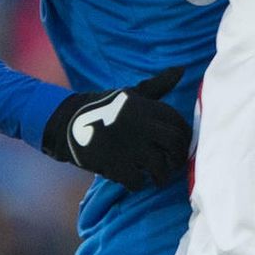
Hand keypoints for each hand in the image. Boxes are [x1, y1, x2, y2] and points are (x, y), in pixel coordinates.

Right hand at [42, 68, 191, 189]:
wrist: (69, 121)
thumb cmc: (105, 106)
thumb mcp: (132, 93)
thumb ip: (158, 86)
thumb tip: (182, 70)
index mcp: (148, 107)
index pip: (180, 124)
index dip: (185, 139)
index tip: (179, 147)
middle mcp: (143, 125)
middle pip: (175, 145)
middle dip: (178, 159)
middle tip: (172, 165)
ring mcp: (131, 146)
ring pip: (160, 167)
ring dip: (161, 177)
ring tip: (156, 179)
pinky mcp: (117, 164)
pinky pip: (137, 181)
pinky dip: (138, 184)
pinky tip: (134, 180)